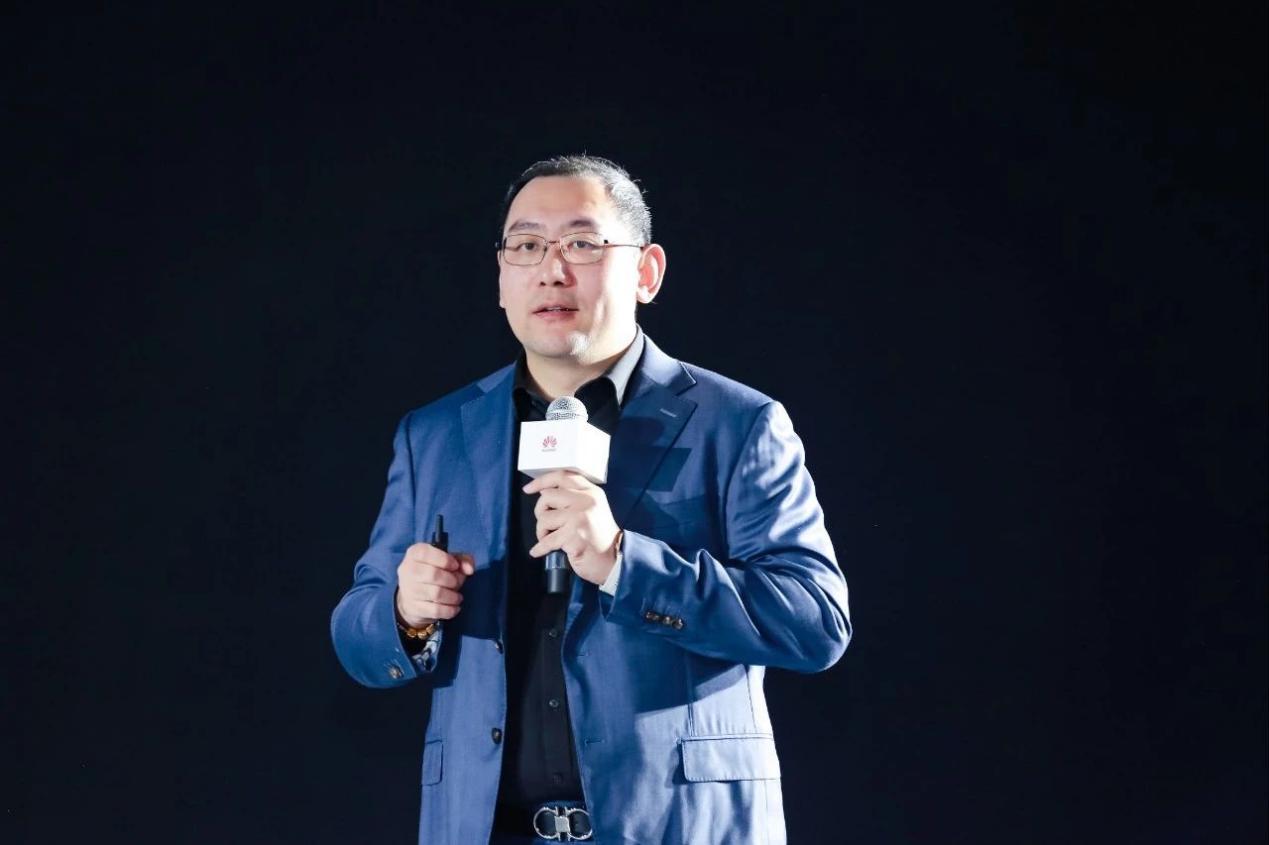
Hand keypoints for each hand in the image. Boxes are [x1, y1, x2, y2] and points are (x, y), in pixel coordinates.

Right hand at [395, 543, 475, 626]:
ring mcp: (409, 590)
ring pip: (435, 593)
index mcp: (414, 553)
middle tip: (456, 583)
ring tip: (457, 597)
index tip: (455, 566)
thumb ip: (463, 559)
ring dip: (452, 596)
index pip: (425, 553)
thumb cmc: (435, 572)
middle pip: (433, 575)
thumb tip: (470, 569)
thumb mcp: (449, 561)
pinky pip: (435, 610)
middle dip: (452, 580)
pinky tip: (455, 608)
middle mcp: (408, 570)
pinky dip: (450, 610)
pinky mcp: (413, 608)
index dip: (444, 559)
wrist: (414, 597)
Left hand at [524, 470, 619, 585]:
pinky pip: (546, 540)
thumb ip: (573, 497)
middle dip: (540, 512)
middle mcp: (586, 501)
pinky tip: (538, 551)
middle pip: (547, 496)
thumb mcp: (592, 509)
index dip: (542, 481)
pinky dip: (540, 548)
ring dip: (542, 532)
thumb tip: (544, 491)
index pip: (562, 476)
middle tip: (547, 524)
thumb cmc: (599, 537)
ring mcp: (580, 517)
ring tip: (550, 539)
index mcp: (591, 492)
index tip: (529, 488)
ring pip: (544, 518)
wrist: (614, 560)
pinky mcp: (574, 536)